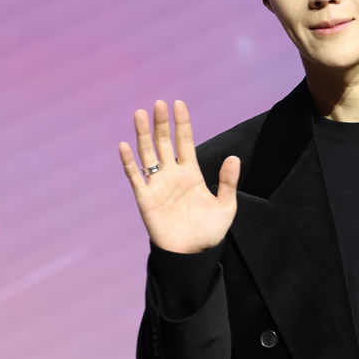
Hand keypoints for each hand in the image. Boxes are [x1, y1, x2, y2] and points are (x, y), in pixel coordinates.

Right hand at [119, 100, 239, 253]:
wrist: (192, 255)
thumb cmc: (209, 232)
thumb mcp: (226, 206)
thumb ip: (227, 182)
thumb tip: (233, 158)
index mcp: (191, 173)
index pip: (185, 142)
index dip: (182, 124)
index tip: (179, 104)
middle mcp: (172, 175)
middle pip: (164, 143)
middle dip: (162, 124)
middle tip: (160, 104)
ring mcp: (157, 185)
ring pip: (147, 154)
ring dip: (143, 135)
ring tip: (141, 113)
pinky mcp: (145, 199)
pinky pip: (135, 177)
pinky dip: (129, 162)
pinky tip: (125, 146)